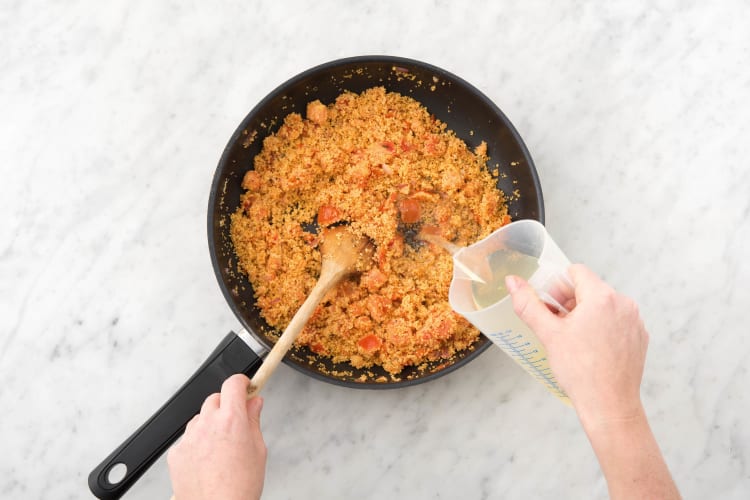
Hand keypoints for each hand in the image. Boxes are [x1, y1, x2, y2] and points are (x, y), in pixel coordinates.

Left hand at [167, 374, 266, 499]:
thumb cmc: (239, 487)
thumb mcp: (258, 450)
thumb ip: (254, 421)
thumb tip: (254, 403)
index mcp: (231, 420)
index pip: (233, 384)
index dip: (241, 382)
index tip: (245, 386)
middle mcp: (207, 424)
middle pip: (215, 399)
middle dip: (226, 405)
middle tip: (235, 422)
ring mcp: (189, 438)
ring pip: (200, 418)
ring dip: (210, 424)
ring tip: (221, 448)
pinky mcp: (176, 452)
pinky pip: (188, 438)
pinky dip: (197, 443)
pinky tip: (207, 460)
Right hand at [505, 264, 648, 428]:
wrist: (609, 405)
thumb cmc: (580, 372)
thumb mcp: (548, 334)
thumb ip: (528, 304)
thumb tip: (513, 282)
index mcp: (601, 297)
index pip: (576, 272)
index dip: (558, 286)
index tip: (551, 305)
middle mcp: (623, 304)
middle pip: (590, 287)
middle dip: (570, 301)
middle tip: (557, 324)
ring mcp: (634, 321)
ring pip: (604, 304)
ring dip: (586, 314)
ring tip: (573, 339)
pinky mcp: (639, 336)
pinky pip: (617, 320)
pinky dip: (602, 327)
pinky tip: (591, 348)